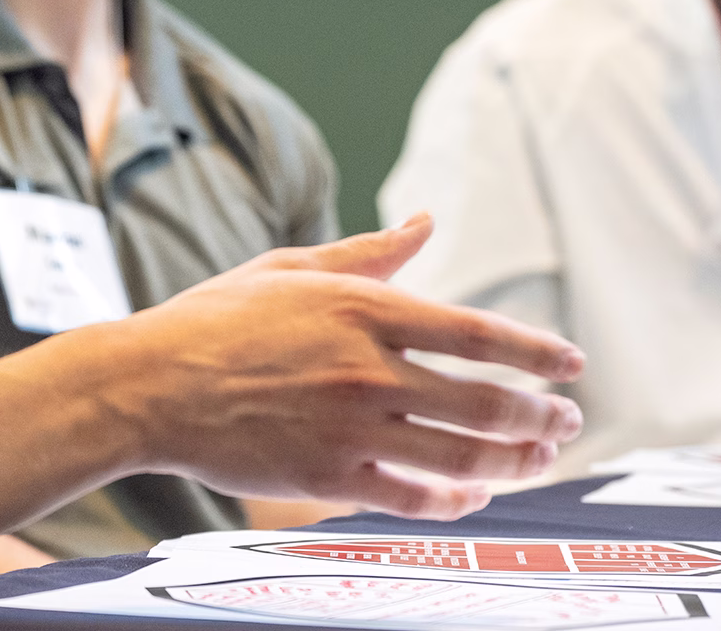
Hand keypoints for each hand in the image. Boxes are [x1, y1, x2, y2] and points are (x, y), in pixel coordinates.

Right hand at [101, 215, 585, 521]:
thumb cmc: (216, 319)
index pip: (478, 334)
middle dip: (542, 415)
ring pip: (463, 455)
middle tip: (566, 420)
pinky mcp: (329, 477)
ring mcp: (352, 428)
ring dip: (517, 460)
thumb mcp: (291, 268)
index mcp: (364, 310)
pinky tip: (475, 492)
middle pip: (486, 402)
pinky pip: (415, 496)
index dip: (537, 352)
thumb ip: (370, 253)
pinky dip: (456, 499)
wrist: (149, 385)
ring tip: (541, 458)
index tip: (572, 364)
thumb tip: (427, 222)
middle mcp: (368, 371)